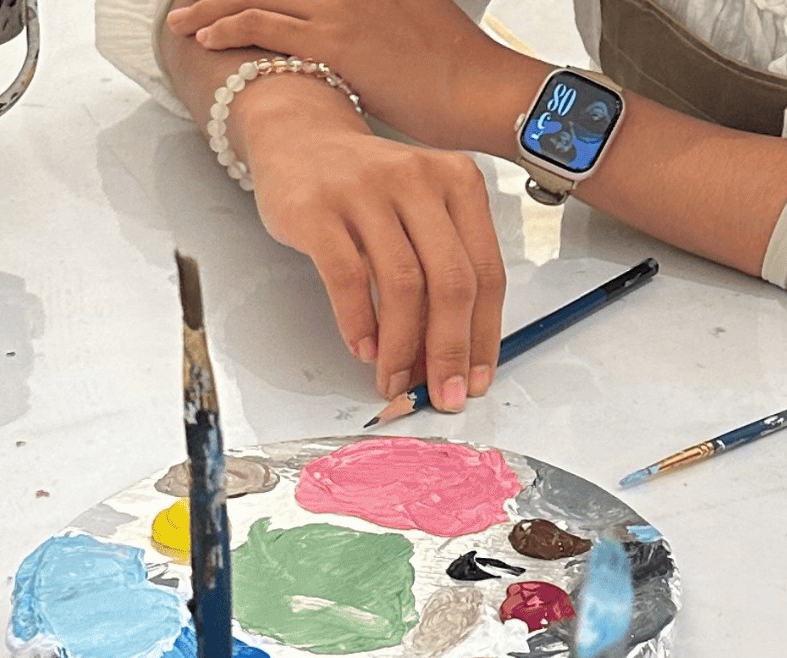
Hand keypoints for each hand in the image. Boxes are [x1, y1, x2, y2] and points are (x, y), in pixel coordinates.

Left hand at [168, 0, 518, 153]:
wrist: (486, 91)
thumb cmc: (462, 75)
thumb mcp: (420, 26)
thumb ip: (382, 23)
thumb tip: (365, 44)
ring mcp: (341, 8)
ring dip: (211, 5)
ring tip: (182, 20)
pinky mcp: (335, 40)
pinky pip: (264, 25)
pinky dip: (228, 26)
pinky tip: (205, 35)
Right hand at [235, 80, 504, 407]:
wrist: (298, 135)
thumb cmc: (369, 188)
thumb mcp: (422, 214)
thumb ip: (443, 272)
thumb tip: (455, 358)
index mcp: (460, 183)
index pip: (487, 273)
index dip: (485, 336)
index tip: (477, 380)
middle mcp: (418, 180)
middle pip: (451, 283)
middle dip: (450, 350)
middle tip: (442, 393)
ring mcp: (366, 190)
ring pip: (402, 285)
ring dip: (402, 347)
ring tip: (395, 379)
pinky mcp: (317, 207)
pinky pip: (348, 278)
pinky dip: (360, 324)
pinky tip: (364, 349)